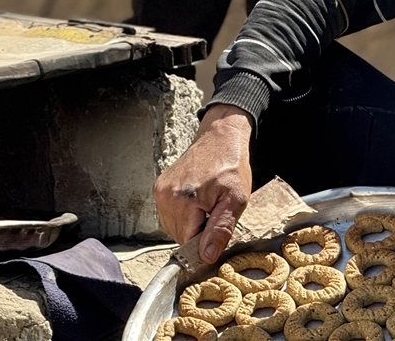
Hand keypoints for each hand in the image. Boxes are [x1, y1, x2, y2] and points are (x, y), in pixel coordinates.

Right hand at [152, 104, 253, 263]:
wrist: (220, 139)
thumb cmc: (231, 166)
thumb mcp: (236, 200)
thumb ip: (220, 229)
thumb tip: (206, 256)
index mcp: (183, 201)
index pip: (188, 243)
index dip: (205, 242)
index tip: (217, 228)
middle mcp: (165, 197)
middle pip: (180, 237)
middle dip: (199, 231)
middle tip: (214, 211)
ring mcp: (159, 192)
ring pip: (174, 228)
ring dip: (191, 223)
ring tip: (206, 204)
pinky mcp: (159, 188)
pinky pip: (169, 216)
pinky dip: (184, 214)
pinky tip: (197, 200)